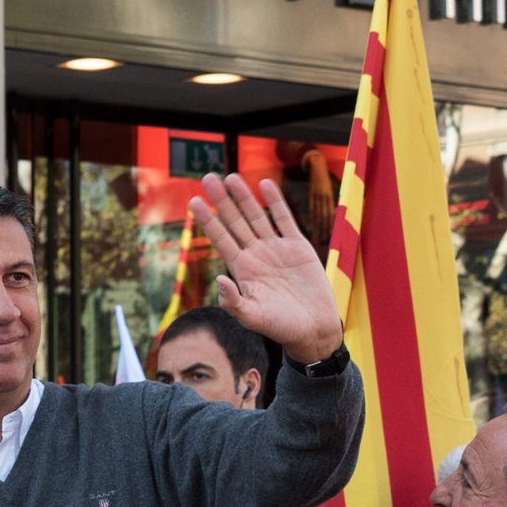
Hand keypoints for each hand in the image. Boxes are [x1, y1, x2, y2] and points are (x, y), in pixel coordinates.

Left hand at [192, 173, 343, 364]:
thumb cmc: (281, 327)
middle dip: (221, 201)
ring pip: (256, 216)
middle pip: (235, 222)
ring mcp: (276, 249)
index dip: (208, 220)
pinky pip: (284, 219)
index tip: (193, 202)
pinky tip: (265, 185)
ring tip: (231, 177)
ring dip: (244, 197)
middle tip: (207, 178)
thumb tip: (219, 279)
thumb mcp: (253, 318)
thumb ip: (234, 302)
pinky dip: (275, 202)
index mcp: (242, 270)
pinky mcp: (298, 246)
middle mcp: (256, 255)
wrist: (313, 329)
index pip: (220, 239)